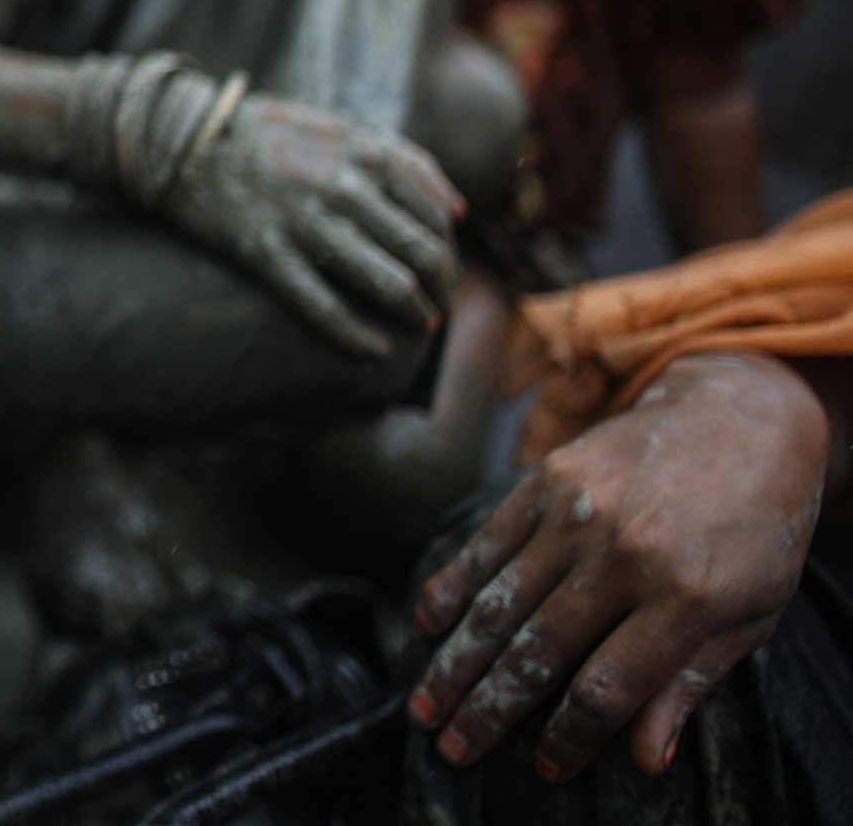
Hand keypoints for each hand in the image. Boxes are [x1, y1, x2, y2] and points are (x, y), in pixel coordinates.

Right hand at [160, 91, 461, 357]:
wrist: (181, 140)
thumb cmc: (262, 133)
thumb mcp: (333, 126)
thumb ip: (395, 157)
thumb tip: (456, 209)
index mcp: (360, 152)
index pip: (432, 210)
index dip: (448, 246)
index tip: (445, 267)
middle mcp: (340, 187)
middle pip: (420, 251)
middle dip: (441, 285)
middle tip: (439, 303)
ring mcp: (303, 221)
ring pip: (386, 281)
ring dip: (414, 311)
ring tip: (419, 324)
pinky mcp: (265, 252)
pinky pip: (323, 306)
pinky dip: (357, 336)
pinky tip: (373, 350)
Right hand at [410, 352, 827, 779]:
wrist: (741, 417)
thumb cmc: (758, 529)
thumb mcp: (752, 614)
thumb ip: (692, 682)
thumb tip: (646, 759)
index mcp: (686, 599)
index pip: (608, 688)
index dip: (569, 738)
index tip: (544, 769)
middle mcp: (625, 557)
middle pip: (539, 651)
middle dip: (489, 709)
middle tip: (453, 748)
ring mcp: (579, 513)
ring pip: (500, 604)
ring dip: (457, 662)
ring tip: (428, 706)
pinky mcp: (547, 479)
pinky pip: (487, 542)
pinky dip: (451, 586)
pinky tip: (428, 625)